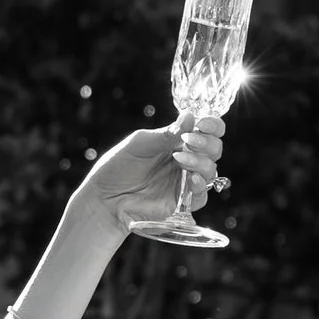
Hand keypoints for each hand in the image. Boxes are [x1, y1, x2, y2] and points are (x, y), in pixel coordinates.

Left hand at [79, 115, 225, 238]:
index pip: (207, 130)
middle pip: (214, 149)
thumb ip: (166, 134)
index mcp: (177, 141)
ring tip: (180, 159)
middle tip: (189, 141)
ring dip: (201, 163)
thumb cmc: (118, 167)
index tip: (201, 124)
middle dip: (207, 143)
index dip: (212, 125)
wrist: (104, 198)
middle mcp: (186, 159)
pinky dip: (200, 186)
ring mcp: (185, 181)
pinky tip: (190, 179)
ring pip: (210, 171)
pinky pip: (201, 196)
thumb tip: (191, 115)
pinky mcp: (182, 203)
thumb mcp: (140, 145)